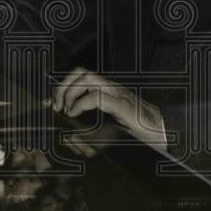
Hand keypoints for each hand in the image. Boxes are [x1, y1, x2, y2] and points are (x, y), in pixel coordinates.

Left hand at [48, 67, 167, 150]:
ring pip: (88, 78)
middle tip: (57, 107)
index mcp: (107, 92)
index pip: (80, 77)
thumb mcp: (107, 137)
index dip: (61, 86)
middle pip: (81, 72)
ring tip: (67, 110)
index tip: (49, 103)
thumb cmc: (135, 135)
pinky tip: (76, 114)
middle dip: (63, 86)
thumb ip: (88, 137)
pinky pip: (98, 97)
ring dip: (71, 92)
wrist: (162, 135)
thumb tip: (67, 138)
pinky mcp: (122, 107)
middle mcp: (111, 89)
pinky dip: (81, 104)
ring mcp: (117, 95)